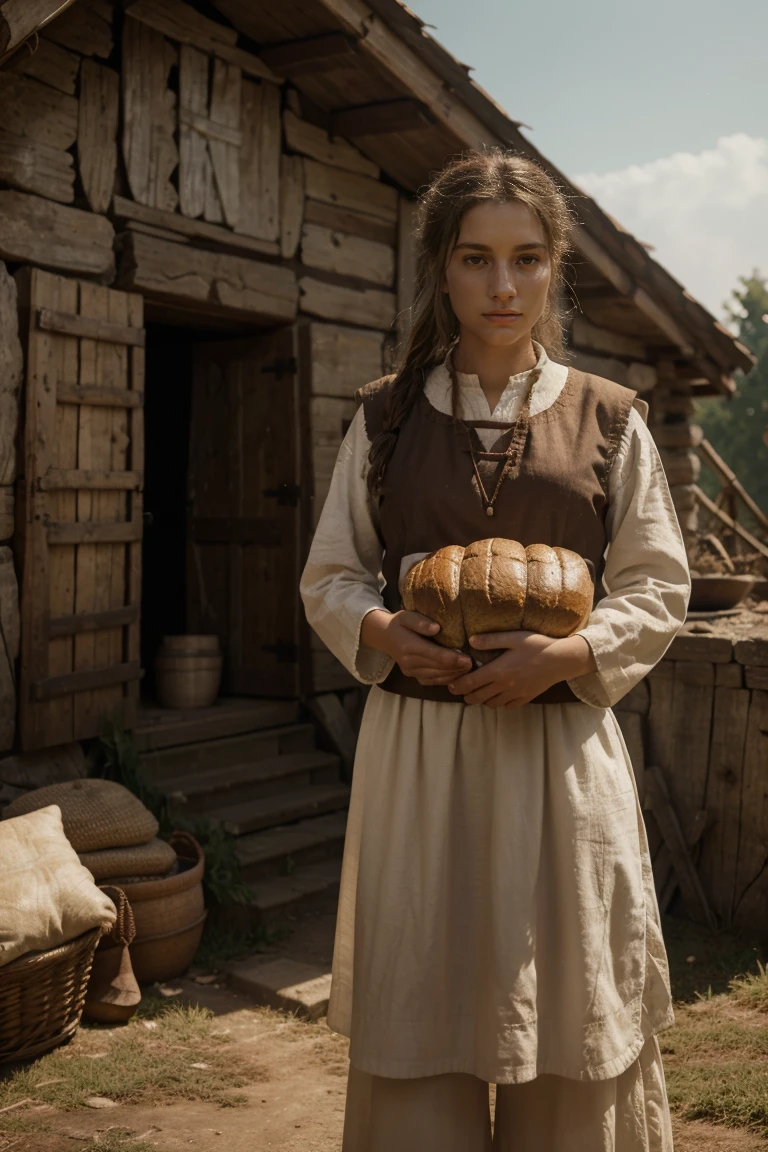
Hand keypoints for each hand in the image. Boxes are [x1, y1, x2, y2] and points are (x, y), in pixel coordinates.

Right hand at [361, 609, 472, 684]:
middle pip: (438, 668)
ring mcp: (410, 671)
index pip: (436, 655)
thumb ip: (421, 622)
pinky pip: (431, 681)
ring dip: (453, 675)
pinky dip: (445, 680)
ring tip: (469, 671)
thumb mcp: (407, 616)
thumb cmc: (398, 623)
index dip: (454, 659)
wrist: (383, 636)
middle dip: (457, 668)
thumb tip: (437, 628)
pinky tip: (456, 676)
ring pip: (436, 677)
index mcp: (409, 646)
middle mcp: (409, 662)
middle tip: (475, 666)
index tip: (469, 660)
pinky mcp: (412, 676)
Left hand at [447, 631, 595, 707]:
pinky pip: (507, 706)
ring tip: (477, 693)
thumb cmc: (537, 644)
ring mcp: (515, 694)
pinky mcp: (526, 698)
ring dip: (481, 700)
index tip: (451, 685)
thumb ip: (491, 640)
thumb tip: (470, 640)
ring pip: (491, 704)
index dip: (458, 686)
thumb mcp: (513, 637)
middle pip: (478, 697)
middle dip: (466, 695)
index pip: (471, 683)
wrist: (562, 660)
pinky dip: (498, 703)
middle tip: (461, 691)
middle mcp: (505, 686)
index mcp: (498, 671)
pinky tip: (497, 695)